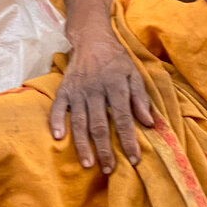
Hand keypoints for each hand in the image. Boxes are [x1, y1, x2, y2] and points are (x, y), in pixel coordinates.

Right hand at [49, 34, 153, 173]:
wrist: (92, 37)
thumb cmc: (116, 59)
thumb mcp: (134, 74)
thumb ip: (140, 98)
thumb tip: (149, 123)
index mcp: (116, 85)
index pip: (123, 118)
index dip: (128, 140)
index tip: (134, 159)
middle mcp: (96, 89)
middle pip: (100, 125)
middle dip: (105, 150)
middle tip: (109, 169)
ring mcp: (78, 89)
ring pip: (80, 121)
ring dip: (83, 144)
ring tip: (88, 164)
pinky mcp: (64, 88)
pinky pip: (58, 107)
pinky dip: (57, 122)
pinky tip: (58, 138)